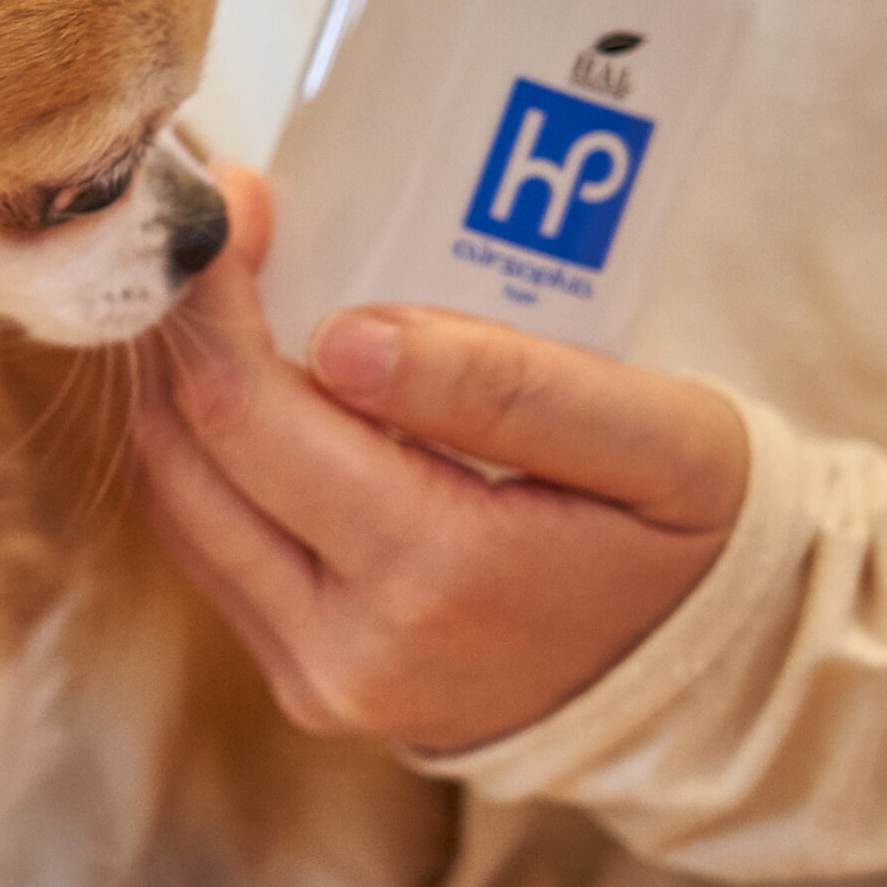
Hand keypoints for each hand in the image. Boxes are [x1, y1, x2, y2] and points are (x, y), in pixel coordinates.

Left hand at [131, 166, 747, 755]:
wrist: (706, 683)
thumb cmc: (685, 538)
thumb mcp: (657, 440)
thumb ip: (508, 383)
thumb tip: (339, 339)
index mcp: (438, 576)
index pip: (247, 415)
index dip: (216, 296)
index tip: (239, 203)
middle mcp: (350, 648)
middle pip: (189, 458)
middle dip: (185, 333)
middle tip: (224, 235)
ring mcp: (317, 679)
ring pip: (179, 505)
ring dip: (181, 392)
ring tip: (228, 299)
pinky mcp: (303, 682)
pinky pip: (211, 550)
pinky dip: (210, 457)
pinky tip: (248, 384)